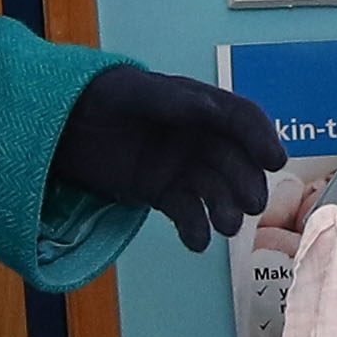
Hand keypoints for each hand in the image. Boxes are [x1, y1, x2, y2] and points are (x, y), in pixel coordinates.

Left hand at [53, 63, 281, 248]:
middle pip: (235, 161)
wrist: (62, 125)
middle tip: (252, 205)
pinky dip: (195, 229)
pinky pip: (187, 214)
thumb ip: (174, 101)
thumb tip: (212, 110)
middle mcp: (198, 138)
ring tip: (227, 227)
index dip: (261, 138)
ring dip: (227, 209)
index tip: (274, 160)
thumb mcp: (135, 93)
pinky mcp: (162, 193)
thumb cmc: (101, 97)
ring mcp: (181, 167)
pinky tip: (197, 242)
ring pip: (216, 191)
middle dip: (247, 183)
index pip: (242, 119)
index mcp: (199, 105)